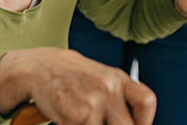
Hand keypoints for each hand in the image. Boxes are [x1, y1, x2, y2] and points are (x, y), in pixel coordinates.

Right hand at [0, 48, 155, 124]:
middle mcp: (109, 87)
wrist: (39, 67)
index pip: (146, 101)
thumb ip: (118, 100)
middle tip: (101, 124)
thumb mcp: (101, 80)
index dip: (144, 122)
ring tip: (82, 118)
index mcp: (119, 78)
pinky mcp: (75, 114)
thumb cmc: (73, 79)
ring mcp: (93, 101)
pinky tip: (68, 119)